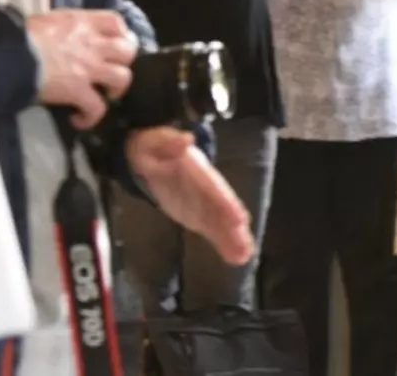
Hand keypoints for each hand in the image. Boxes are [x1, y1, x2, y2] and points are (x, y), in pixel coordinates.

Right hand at [28, 9, 137, 128]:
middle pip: (127, 51)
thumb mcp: (46, 21)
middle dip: (124, 62)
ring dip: (117, 88)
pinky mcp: (78, 91)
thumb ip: (64, 28)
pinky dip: (92, 117)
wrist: (7, 55)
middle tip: (113, 70)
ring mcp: (88, 68)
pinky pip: (97, 108)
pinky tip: (79, 119)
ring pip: (123, 78)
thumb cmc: (20, 36)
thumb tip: (65, 37)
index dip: (121, 34)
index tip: (115, 43)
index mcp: (82, 22)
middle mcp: (92, 44)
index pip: (115, 22)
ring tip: (105, 95)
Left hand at [126, 128, 253, 265]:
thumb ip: (168, 142)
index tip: (240, 219)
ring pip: (221, 223)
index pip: (214, 187)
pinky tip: (236, 258)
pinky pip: (212, 231)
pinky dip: (223, 244)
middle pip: (223, 208)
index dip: (227, 203)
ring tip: (244, 257)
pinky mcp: (198, 216)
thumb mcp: (154, 141)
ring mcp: (204, 204)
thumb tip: (185, 139)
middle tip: (246, 245)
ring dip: (233, 239)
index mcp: (197, 170)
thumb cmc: (152, 147)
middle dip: (234, 227)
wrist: (150, 155)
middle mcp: (207, 188)